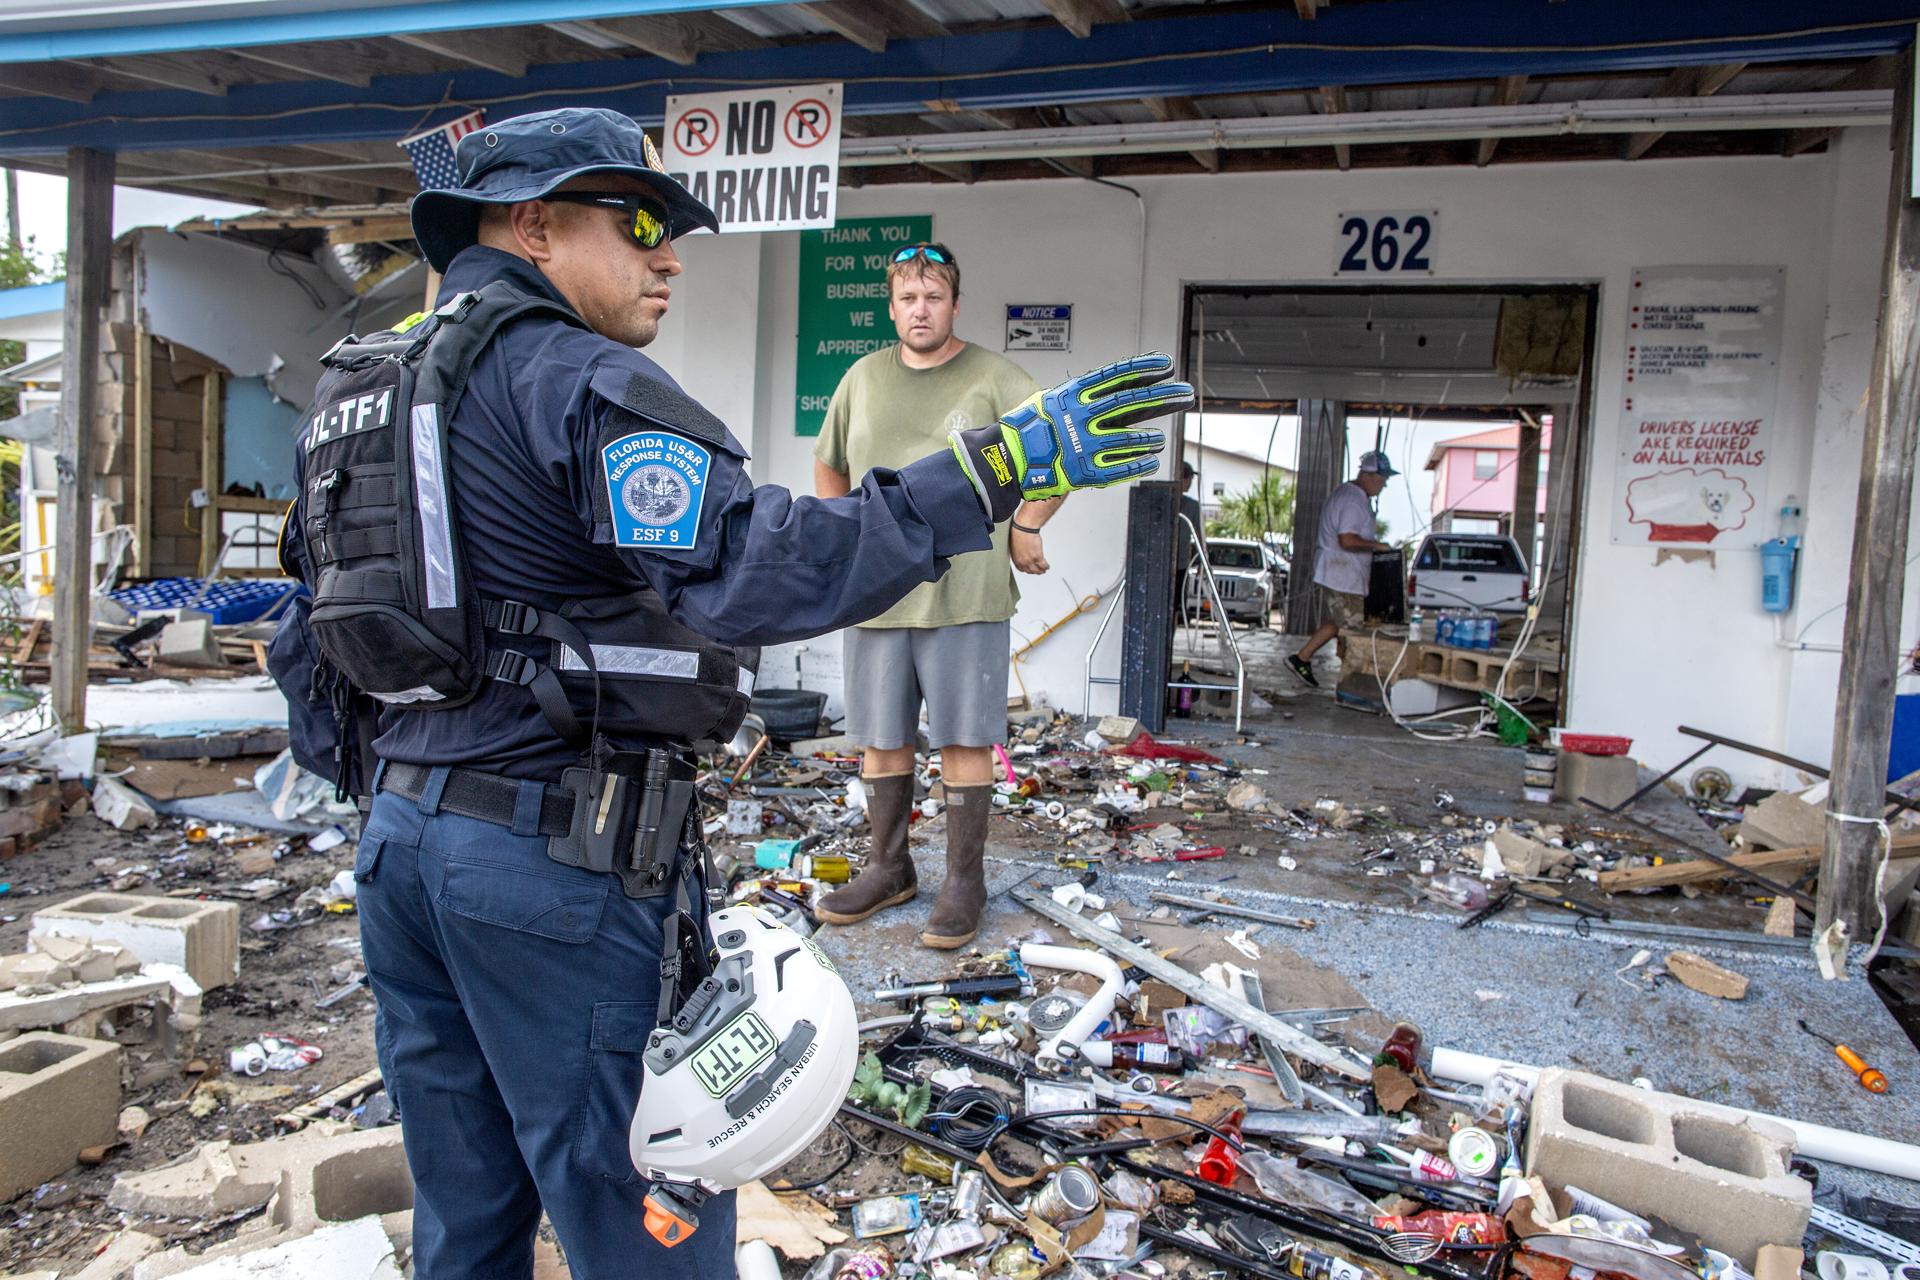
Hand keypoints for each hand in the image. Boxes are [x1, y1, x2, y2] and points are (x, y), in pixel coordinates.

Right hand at [950, 352, 1192, 521]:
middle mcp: (1081, 417)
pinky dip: (1138, 464)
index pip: (1116, 376)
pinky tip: (1151, 461)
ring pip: (1129, 439)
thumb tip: (1103, 389)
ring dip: (1149, 438)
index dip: (1143, 368)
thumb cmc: (1025, 430)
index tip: (1165, 364)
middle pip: (1130, 403)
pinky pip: (1119, 467)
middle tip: (1184, 393)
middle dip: (1162, 397)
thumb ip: (1078, 397)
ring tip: (1161, 439)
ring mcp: (1085, 445)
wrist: (1004, 461)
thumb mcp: (1049, 400)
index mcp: (1072, 395)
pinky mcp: (1085, 471)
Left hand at [1011, 527, 1048, 573]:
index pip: (1022, 569)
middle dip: (1035, 572)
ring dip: (1042, 571)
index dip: (1027, 570)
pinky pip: (1043, 565)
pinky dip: (1046, 566)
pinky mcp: (1037, 556)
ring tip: (1044, 569)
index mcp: (1016, 559)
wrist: (1023, 529)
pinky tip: (1047, 566)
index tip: (1031, 569)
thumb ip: (1019, 553)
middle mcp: (1023, 561)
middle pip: (1030, 571)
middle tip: (1039, 571)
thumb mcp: (1015, 547)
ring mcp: (1030, 560)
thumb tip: (1023, 555)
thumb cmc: (1019, 534)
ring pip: (1037, 570)